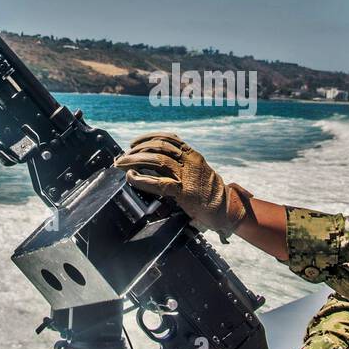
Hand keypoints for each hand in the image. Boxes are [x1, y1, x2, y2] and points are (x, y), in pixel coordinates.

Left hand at [113, 132, 252, 236]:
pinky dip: (141, 179)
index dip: (148, 137)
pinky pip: (158, 182)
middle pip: (159, 146)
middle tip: (123, 156)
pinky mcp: (184, 192)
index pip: (168, 138)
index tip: (134, 143)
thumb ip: (183, 166)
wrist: (227, 210)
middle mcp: (190, 162)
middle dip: (137, 149)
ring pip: (157, 160)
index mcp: (193, 155)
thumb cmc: (211, 194)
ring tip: (121, 164)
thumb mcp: (199, 172)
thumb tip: (157, 164)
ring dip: (135, 160)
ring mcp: (187, 176)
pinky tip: (131, 178)